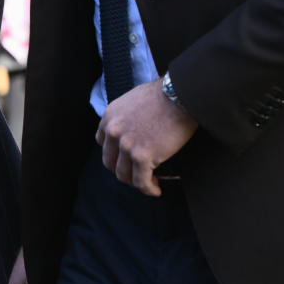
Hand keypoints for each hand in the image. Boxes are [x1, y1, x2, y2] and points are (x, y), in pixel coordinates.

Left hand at [97, 78, 197, 195]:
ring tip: (149, 182)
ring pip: (124, 175)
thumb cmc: (164, 94)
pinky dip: (148, 189)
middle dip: (124, 170)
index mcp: (109, 117)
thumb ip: (126, 116)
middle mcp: (113, 132)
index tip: (127, 158)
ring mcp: (126, 145)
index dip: (115, 153)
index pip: (103, 143)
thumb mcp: (133, 100)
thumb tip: (133, 129)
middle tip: (137, 173)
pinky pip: (141, 182)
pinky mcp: (142, 156)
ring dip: (135, 182)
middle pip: (111, 162)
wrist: (180, 94)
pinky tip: (156, 189)